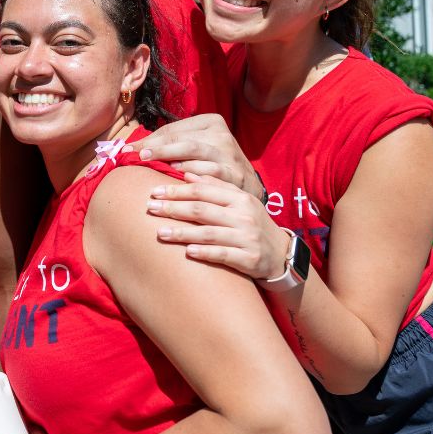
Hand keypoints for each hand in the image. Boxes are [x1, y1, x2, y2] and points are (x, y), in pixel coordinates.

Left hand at [124, 114, 264, 200]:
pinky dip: (191, 174)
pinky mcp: (235, 174)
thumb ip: (170, 143)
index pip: (174, 129)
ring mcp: (230, 154)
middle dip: (158, 148)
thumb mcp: (195, 145)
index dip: (150, 139)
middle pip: (183, 140)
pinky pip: (209, 173)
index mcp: (211, 122)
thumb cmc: (211, 162)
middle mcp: (222, 135)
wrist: (245, 182)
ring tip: (152, 164)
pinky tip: (177, 178)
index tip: (129, 149)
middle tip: (138, 156)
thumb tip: (131, 147)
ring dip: (171, 159)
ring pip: (195, 153)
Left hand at [148, 175, 290, 280]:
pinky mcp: (250, 258)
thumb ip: (215, 187)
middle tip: (150, 208)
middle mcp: (244, 215)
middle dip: (173, 208)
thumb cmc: (252, 224)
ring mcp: (247, 237)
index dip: (177, 190)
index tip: (154, 191)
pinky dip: (205, 253)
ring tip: (159, 232)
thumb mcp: (240, 202)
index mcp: (240, 198)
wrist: (282, 254)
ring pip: (209, 233)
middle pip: (202, 210)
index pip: (203, 190)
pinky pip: (223, 255)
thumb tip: (187, 174)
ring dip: (182, 233)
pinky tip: (187, 252)